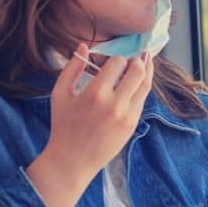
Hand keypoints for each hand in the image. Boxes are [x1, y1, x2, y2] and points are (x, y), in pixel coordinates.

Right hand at [26, 43, 153, 206]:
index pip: (118, 63)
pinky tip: (138, 82)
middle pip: (138, 71)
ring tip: (145, 61)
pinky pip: (142, 100)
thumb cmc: (63, 125)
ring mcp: (126, 116)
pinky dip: (142, 88)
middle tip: (135, 56)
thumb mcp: (60, 93)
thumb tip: (83, 46)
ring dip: (147, 71)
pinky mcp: (132, 125)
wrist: (72, 161)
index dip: (118, 58)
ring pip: (145, 85)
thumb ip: (72, 67)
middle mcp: (114, 104)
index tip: (116, 58)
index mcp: (95, 93)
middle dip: (138, 60)